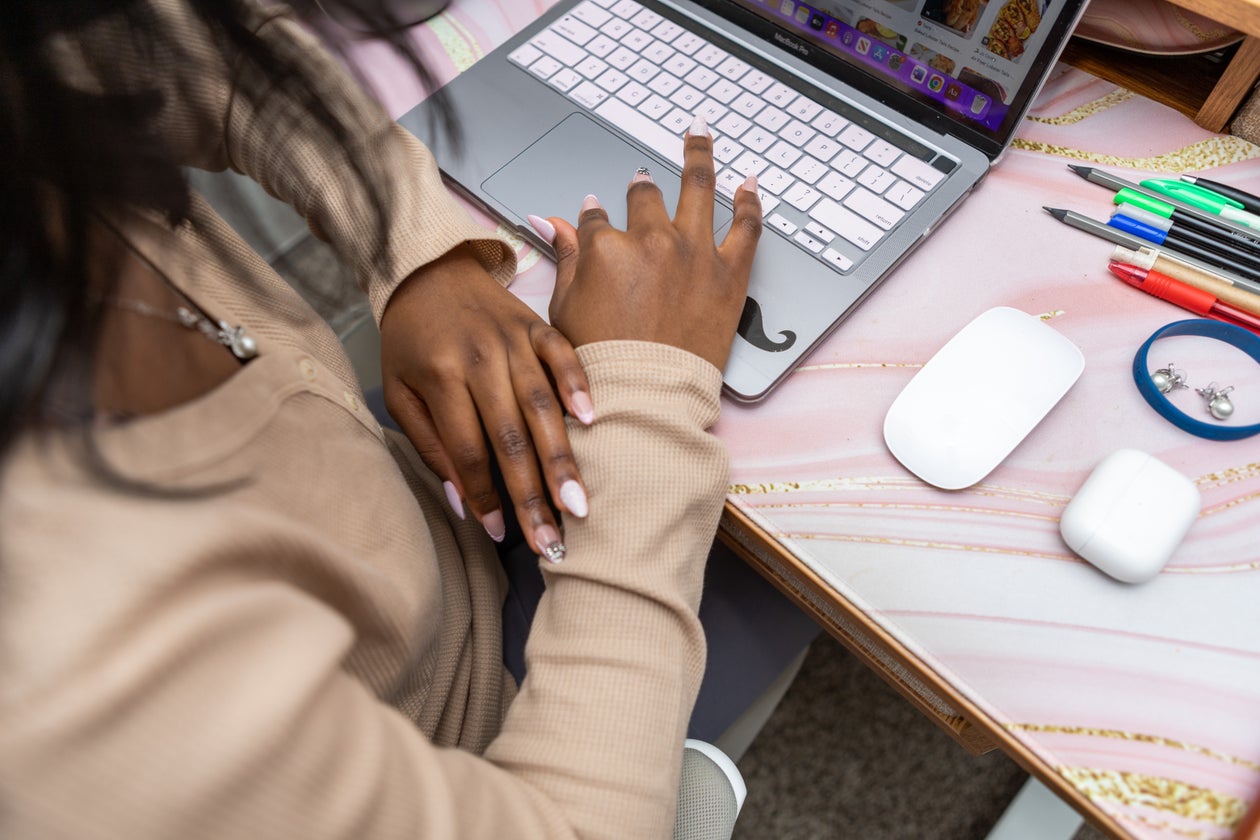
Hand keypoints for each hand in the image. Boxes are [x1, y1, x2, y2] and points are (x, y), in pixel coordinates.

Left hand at [379, 243, 592, 557]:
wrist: (425, 266)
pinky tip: (593, 420)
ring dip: (563, 457)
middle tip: (552, 540)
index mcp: (440, 377)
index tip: (501, 533)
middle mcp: (480, 358)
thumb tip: (463, 502)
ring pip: (542, 406)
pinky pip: (562, 355)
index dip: (485, 495)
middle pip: (511, 437)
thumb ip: (429, 443)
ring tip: (579, 502)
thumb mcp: (398, 390)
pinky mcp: (536, 323)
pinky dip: (578, 385)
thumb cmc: (410, 338)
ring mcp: (512, 339)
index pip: (468, 450)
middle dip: (533, 494)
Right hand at [543, 118, 762, 369]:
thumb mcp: (565, 308)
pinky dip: (750, 202)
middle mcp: (651, 241)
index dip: (595, 217)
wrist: (645, 399)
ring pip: (699, 188)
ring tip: (700, 135)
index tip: (597, 215)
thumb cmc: (601, 365)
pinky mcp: (729, 275)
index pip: (598, 219)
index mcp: (605, 249)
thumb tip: (553, 222)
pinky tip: (750, 184)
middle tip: (643, 182)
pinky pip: (746, 226)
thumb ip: (565, 258)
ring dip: (699, 156)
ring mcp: (693, 253)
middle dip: (643, 189)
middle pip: (646, 199)